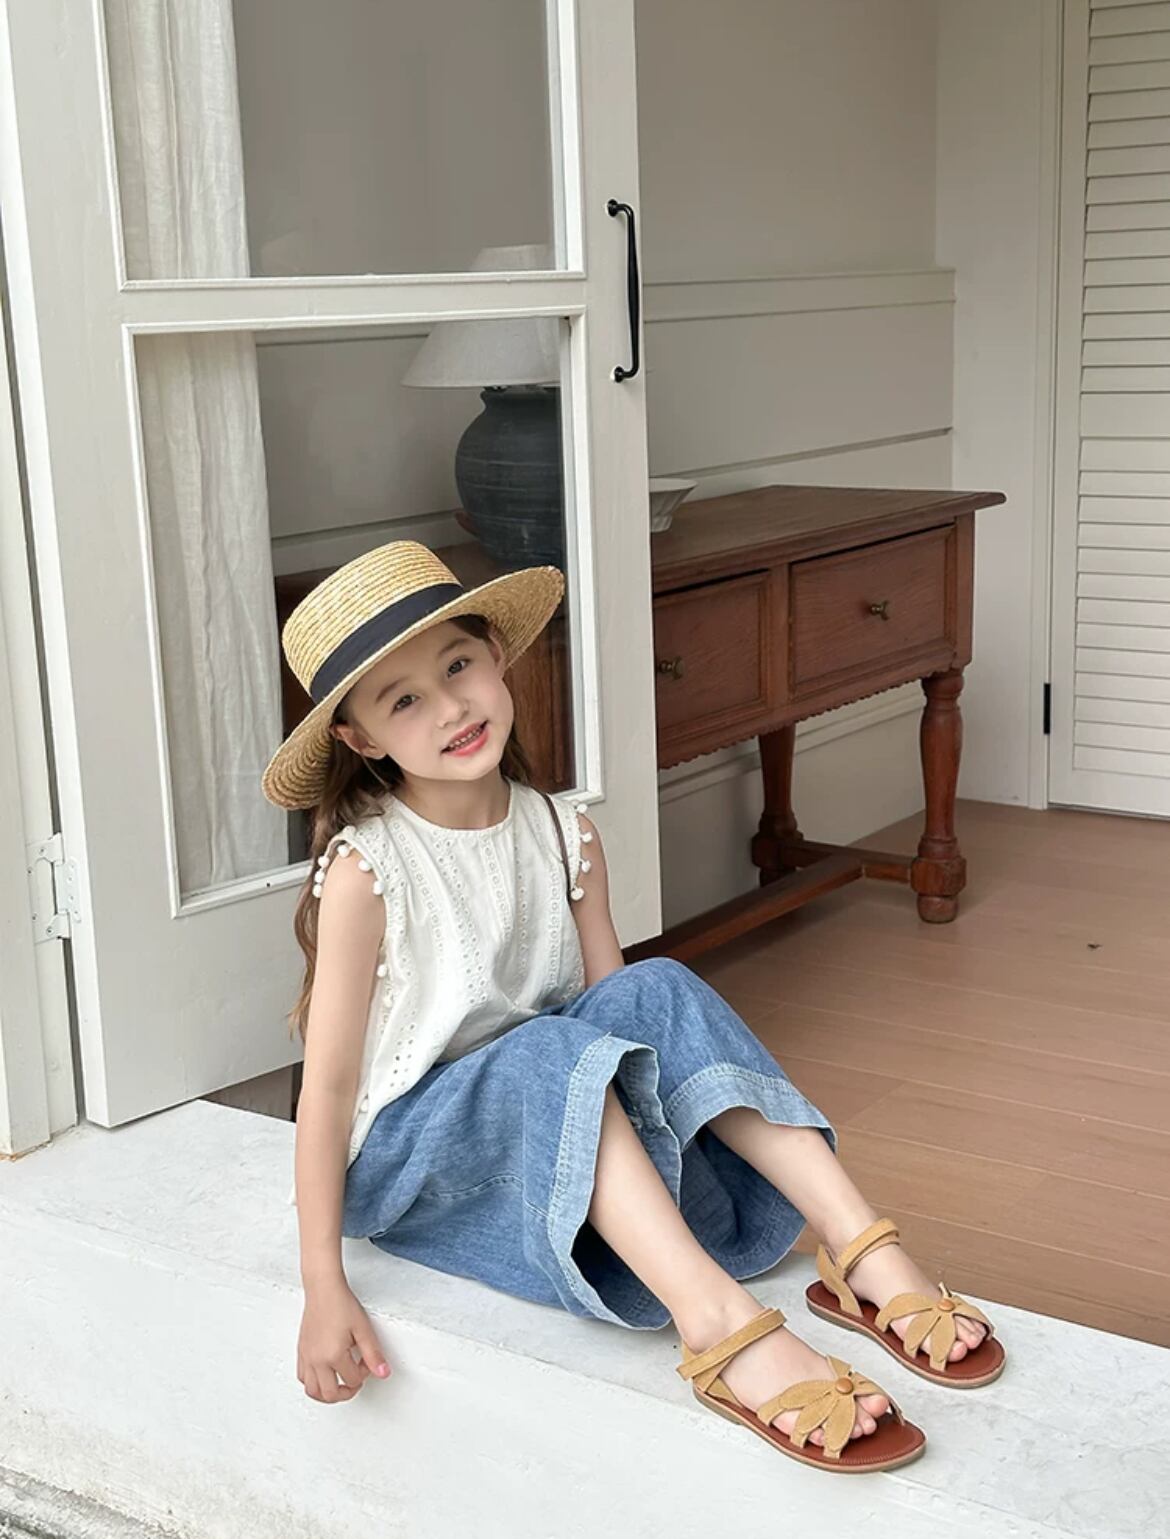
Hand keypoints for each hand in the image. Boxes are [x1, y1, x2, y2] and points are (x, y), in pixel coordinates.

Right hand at [297, 1277, 391, 1402]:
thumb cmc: (341, 1304)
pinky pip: (302, 1378)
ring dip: (327, 1393)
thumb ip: (373, 1354)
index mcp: (333, 1355)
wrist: (323, 1289)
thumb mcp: (363, 1329)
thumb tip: (383, 1372)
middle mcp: (317, 1360)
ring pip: (312, 1391)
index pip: (353, 1380)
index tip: (367, 1360)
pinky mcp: (301, 1352)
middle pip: (330, 1394)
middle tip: (355, 1382)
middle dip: (346, 1393)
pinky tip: (324, 1374)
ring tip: (339, 1385)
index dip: (365, 1373)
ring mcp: (307, 1357)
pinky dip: (313, 1383)